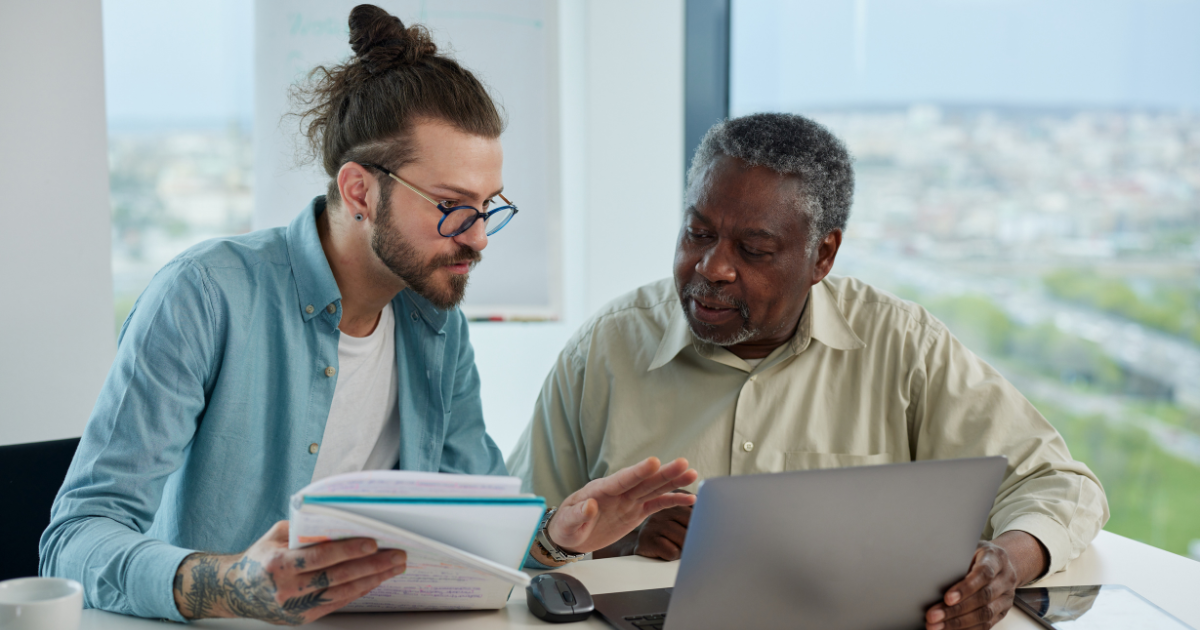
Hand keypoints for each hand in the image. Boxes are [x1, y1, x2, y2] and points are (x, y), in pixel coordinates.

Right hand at [173, 520, 406, 624]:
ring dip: (373, 579)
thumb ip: (304, 529)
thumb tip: (340, 519)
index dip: (348, 550)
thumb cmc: (260, 557)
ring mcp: (294, 607)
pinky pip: (338, 603)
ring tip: (395, 567)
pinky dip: (359, 590)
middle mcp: (286, 589)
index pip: (320, 556)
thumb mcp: (276, 536)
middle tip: (398, 554)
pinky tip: (375, 580)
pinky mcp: (302, 619)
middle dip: (372, 565)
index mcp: (277, 564)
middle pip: (338, 576)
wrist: (234, 591)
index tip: (373, 542)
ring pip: (343, 592)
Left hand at [546, 457, 697, 555]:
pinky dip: (672, 500)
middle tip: (682, 463)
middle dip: (664, 472)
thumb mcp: (567, 523)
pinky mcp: (636, 512)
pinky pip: (657, 504)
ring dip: (673, 482)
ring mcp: (629, 501)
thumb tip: (589, 505)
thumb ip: (577, 514)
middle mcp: (618, 492)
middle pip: (644, 481)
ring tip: (692, 474)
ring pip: (654, 488)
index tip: (653, 462)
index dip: (638, 471)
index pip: (622, 479)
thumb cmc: (566, 526)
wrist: (570, 536)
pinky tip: (689, 498)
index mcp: (601, 490)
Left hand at [925, 531, 1046, 629]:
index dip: (966, 587)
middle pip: (983, 597)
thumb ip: (957, 559)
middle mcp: (1005, 579)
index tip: (947, 597)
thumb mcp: (970, 548)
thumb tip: (931, 571)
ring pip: (985, 615)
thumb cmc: (979, 554)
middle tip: (933, 616)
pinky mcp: (1003, 612)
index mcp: (996, 559)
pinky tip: (949, 629)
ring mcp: (1006, 597)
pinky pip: (986, 625)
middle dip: (956, 609)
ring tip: (936, 626)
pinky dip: (967, 629)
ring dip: (958, 623)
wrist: (1004, 562)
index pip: (984, 574)